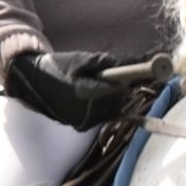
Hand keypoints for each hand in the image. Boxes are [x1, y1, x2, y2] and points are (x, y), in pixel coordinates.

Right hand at [4, 50, 139, 130]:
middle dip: (122, 85)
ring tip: (96, 83)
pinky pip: (104, 114)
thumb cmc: (59, 66)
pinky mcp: (82, 127)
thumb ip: (114, 62)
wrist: (31, 82)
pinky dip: (105, 104)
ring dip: (114, 95)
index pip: (119, 88)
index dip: (136, 78)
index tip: (154, 69)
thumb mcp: (84, 59)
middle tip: (114, 74)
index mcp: (84, 93)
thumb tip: (144, 59)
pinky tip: (94, 95)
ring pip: (114, 107)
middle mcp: (85, 112)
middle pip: (120, 99)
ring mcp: (83, 122)